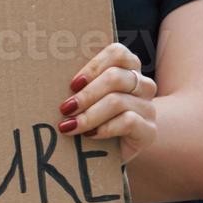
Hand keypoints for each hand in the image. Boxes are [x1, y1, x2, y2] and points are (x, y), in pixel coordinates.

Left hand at [61, 43, 157, 163]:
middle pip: (115, 77)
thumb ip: (79, 86)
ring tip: (69, 126)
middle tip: (65, 108)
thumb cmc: (93, 118)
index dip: (93, 66)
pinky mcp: (149, 130)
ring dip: (89, 115)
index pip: (117, 53)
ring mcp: (148, 107)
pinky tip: (90, 135)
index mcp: (128, 68)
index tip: (73, 84)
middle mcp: (142, 84)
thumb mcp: (86, 99)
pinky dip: (104, 128)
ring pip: (118, 101)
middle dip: (86, 94)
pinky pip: (128, 122)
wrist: (114, 150)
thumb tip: (53, 80)